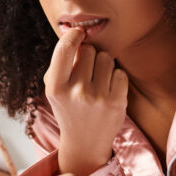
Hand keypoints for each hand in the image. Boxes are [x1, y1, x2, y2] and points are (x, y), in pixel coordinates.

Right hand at [43, 26, 128, 174]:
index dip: (73, 35)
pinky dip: (116, 78)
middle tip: (87, 71)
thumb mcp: (55, 88)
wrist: (84, 142)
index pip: (64, 50)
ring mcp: (97, 98)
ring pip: (106, 58)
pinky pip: (120, 73)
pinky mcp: (116, 103)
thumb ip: (61, 62)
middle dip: (89, 55)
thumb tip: (76, 33)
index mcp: (55, 88)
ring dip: (103, 65)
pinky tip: (108, 90)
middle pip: (89, 51)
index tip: (78, 33)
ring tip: (98, 81)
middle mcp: (76, 93)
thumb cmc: (69, 107)